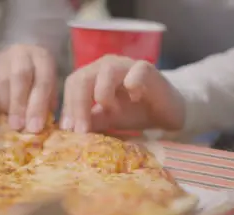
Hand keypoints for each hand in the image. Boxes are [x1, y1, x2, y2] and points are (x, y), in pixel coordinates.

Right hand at [0, 44, 57, 132]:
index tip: (34, 128)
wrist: (17, 55)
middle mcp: (21, 54)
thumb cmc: (37, 77)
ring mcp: (1, 59)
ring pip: (0, 85)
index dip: (38, 107)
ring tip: (11, 120)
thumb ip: (46, 103)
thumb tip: (41, 126)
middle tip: (17, 127)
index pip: (42, 82)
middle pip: (19, 78)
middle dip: (18, 106)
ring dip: (5, 108)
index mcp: (42, 58)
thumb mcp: (48, 86)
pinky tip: (1, 111)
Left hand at [61, 55, 184, 132]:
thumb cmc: (133, 113)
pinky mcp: (147, 68)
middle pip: (83, 77)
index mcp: (91, 75)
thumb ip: (88, 121)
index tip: (68, 131)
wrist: (166, 112)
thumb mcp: (106, 120)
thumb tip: (67, 130)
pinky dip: (133, 84)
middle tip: (82, 130)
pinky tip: (135, 98)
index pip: (72, 84)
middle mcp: (105, 66)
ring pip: (106, 71)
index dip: (68, 107)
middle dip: (79, 106)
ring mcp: (126, 64)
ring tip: (112, 112)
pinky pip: (136, 71)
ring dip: (104, 94)